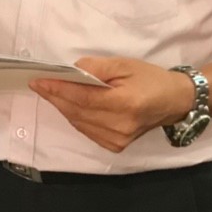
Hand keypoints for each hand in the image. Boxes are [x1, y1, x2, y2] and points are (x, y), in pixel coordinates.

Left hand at [29, 57, 194, 152]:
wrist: (173, 102)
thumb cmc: (149, 78)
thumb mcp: (124, 64)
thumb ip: (96, 67)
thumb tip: (71, 71)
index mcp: (126, 104)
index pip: (83, 98)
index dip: (58, 89)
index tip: (39, 81)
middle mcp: (120, 126)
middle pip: (77, 112)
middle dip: (55, 97)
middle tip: (39, 84)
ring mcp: (117, 140)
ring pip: (78, 122)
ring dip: (62, 107)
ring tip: (51, 91)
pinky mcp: (115, 146)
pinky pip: (86, 130)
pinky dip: (75, 117)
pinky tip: (69, 105)